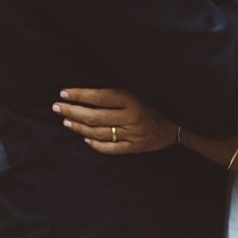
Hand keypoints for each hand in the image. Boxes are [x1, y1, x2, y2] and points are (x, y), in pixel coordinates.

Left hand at [52, 88, 176, 154]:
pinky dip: (96, 145)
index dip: (79, 95)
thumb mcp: (141, 89)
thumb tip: (90, 90)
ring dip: (80, 127)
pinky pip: (111, 148)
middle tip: (56, 108)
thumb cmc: (157, 100)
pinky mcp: (136, 146)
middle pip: (94, 116)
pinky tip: (85, 139)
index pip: (98, 97)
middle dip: (72, 111)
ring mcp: (133, 133)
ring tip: (66, 121)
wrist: (181, 121)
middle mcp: (131, 116)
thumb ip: (119, 91)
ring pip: (99, 132)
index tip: (63, 93)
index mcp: (131, 98)